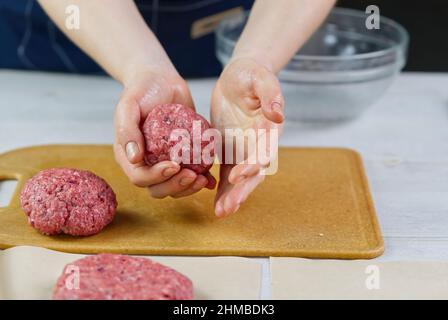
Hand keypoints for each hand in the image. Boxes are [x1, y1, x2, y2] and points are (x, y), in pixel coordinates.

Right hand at [114, 67, 215, 198]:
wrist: (160, 81)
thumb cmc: (141, 91)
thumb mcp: (129, 106)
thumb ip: (127, 130)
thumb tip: (134, 159)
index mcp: (129, 156)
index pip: (140, 177)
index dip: (156, 177)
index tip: (173, 165)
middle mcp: (147, 163)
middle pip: (158, 188)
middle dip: (175, 186)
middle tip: (191, 175)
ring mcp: (165, 162)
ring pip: (175, 187)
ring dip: (188, 188)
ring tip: (202, 178)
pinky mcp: (183, 157)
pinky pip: (191, 176)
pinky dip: (201, 181)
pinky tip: (210, 180)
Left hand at [211, 57, 283, 216]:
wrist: (239, 77)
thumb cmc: (251, 74)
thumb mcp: (260, 77)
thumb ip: (270, 93)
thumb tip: (278, 114)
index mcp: (269, 129)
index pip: (264, 151)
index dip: (254, 164)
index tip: (239, 174)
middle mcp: (259, 144)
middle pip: (254, 173)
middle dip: (242, 191)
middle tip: (228, 207)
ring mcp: (245, 150)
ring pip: (240, 179)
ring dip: (232, 196)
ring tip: (221, 213)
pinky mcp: (231, 152)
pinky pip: (227, 174)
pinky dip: (222, 189)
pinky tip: (214, 203)